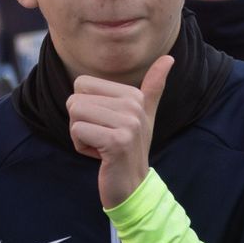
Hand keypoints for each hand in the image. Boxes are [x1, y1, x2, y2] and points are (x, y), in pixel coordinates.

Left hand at [67, 55, 172, 208]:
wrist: (132, 185)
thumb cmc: (130, 148)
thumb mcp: (143, 114)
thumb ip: (154, 86)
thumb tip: (169, 57)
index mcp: (134, 95)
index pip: (81, 84)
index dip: (86, 108)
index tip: (106, 125)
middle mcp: (134, 106)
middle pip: (75, 98)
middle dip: (80, 121)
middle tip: (102, 137)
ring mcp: (128, 123)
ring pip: (74, 113)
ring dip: (80, 134)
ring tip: (101, 145)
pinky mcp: (117, 141)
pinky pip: (77, 130)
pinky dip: (81, 146)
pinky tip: (100, 155)